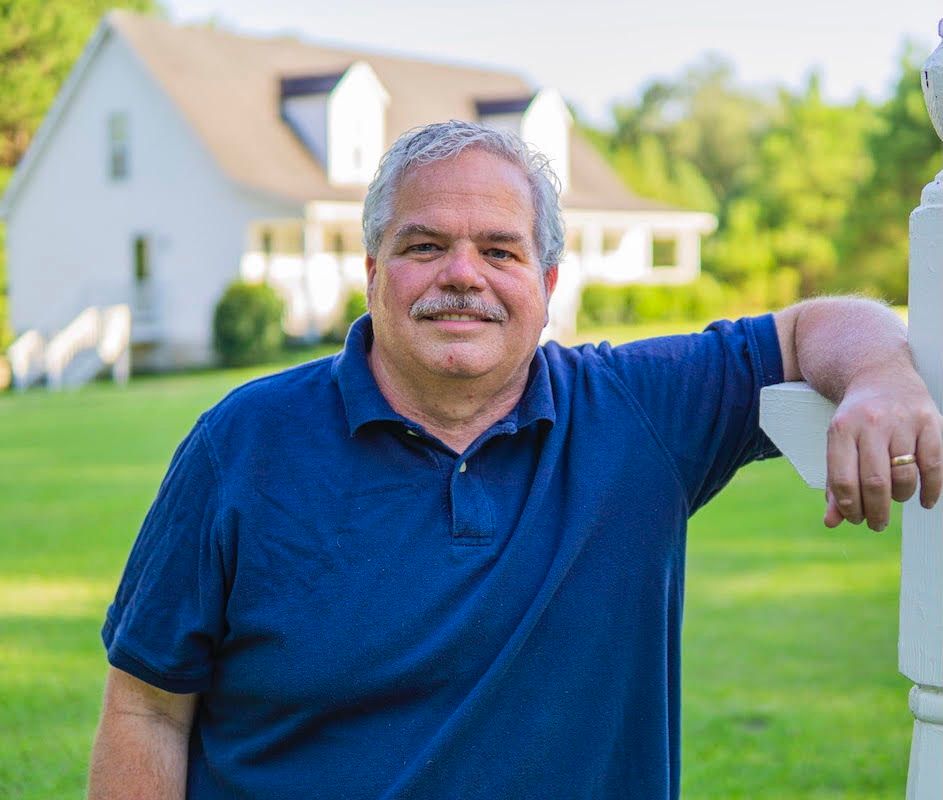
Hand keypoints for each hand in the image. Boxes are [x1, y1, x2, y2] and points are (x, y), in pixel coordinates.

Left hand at [824, 367, 942, 529]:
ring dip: (900, 497)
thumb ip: (834, 483)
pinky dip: (931, 489)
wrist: (880, 374)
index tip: (855, 519)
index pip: (843, 480)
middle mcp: (871, 423)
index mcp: (841, 429)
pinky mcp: (930, 421)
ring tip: (896, 499)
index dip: (849, 507)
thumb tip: (831, 522)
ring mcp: (903, 421)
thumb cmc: (856, 419)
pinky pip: (934, 464)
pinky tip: (925, 501)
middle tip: (877, 524)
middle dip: (876, 511)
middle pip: (875, 482)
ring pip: (905, 475)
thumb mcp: (838, 444)